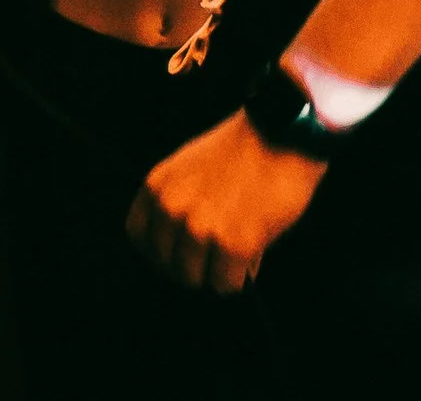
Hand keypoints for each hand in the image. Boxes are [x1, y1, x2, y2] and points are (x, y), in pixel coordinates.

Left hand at [125, 109, 326, 293]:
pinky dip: (240, 280)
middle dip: (193, 266)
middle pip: (167, 266)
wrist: (282, 134)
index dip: (162, 252)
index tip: (181, 255)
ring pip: (194, 280)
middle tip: (216, 258)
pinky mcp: (233, 244)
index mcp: (157, 187)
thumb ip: (178, 203)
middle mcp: (171, 208)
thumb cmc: (242, 151)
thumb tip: (180, 250)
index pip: (139, 238)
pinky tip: (251, 259)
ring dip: (216, 275)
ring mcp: (200, 227)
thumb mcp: (190, 168)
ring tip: (236, 256)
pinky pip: (226, 285)